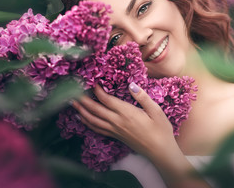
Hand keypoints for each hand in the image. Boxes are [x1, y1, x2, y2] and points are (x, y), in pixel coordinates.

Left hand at [73, 83, 209, 187]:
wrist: (160, 151)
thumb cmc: (160, 130)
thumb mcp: (156, 111)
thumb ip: (143, 97)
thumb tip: (131, 85)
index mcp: (127, 113)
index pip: (107, 100)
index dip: (97, 91)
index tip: (92, 82)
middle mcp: (117, 122)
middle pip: (95, 110)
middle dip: (83, 100)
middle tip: (72, 91)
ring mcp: (115, 130)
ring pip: (93, 121)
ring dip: (81, 111)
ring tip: (72, 103)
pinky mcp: (115, 136)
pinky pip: (97, 129)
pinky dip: (87, 123)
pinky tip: (83, 118)